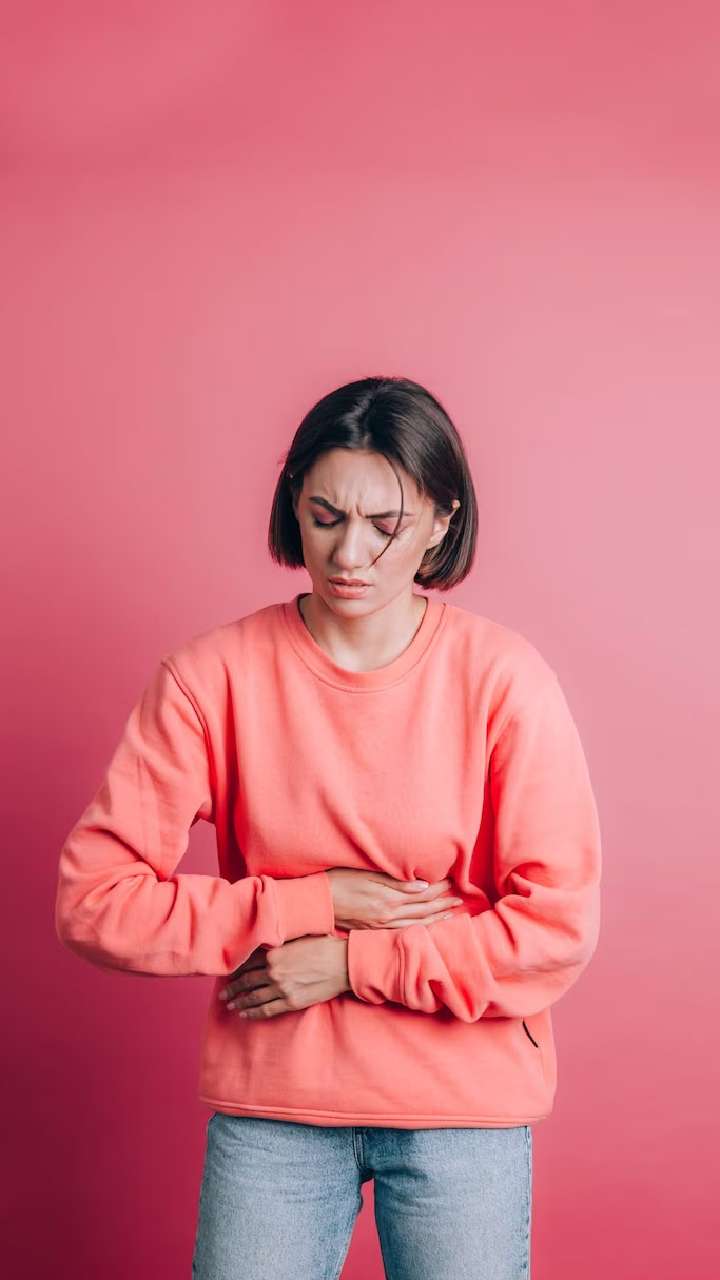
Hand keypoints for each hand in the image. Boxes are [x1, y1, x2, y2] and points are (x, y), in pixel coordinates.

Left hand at [218, 935, 349, 1019]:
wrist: (342, 964)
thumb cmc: (323, 946)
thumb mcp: (298, 938)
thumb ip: (279, 943)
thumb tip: (267, 942)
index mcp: (274, 954)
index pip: (247, 963)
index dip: (235, 969)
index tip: (228, 974)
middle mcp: (274, 972)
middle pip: (246, 981)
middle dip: (233, 988)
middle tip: (223, 992)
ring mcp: (281, 988)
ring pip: (253, 997)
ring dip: (240, 1002)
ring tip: (231, 1005)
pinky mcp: (291, 1002)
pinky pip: (267, 1010)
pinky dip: (253, 1013)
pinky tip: (246, 1014)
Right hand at [326, 867, 463, 929]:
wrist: (318, 902)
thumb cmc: (339, 881)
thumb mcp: (366, 875)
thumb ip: (394, 881)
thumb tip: (422, 884)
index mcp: (387, 898)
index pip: (421, 893)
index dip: (438, 887)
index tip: (451, 880)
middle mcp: (388, 914)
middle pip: (422, 909)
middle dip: (442, 903)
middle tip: (459, 898)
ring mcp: (382, 924)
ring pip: (416, 922)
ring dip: (435, 917)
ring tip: (451, 913)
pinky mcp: (375, 929)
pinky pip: (403, 930)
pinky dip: (419, 927)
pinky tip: (427, 925)